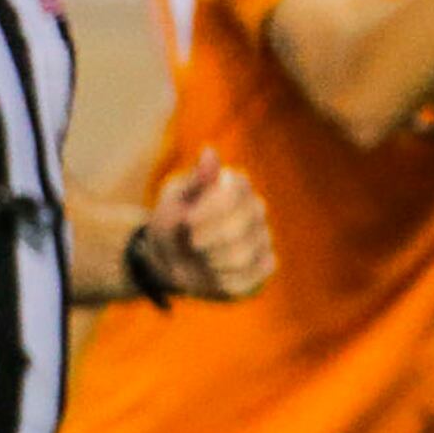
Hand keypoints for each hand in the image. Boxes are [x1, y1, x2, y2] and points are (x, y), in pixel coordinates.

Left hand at [142, 147, 273, 299]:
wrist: (169, 258)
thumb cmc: (172, 223)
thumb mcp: (174, 199)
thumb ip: (195, 181)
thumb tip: (209, 152)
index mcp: (237, 185)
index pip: (236, 194)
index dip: (209, 212)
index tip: (188, 221)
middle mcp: (256, 210)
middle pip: (237, 229)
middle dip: (204, 241)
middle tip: (191, 243)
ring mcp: (264, 239)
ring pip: (241, 257)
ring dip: (208, 262)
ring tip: (199, 257)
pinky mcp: (264, 266)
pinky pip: (248, 278)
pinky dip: (220, 280)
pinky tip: (212, 273)